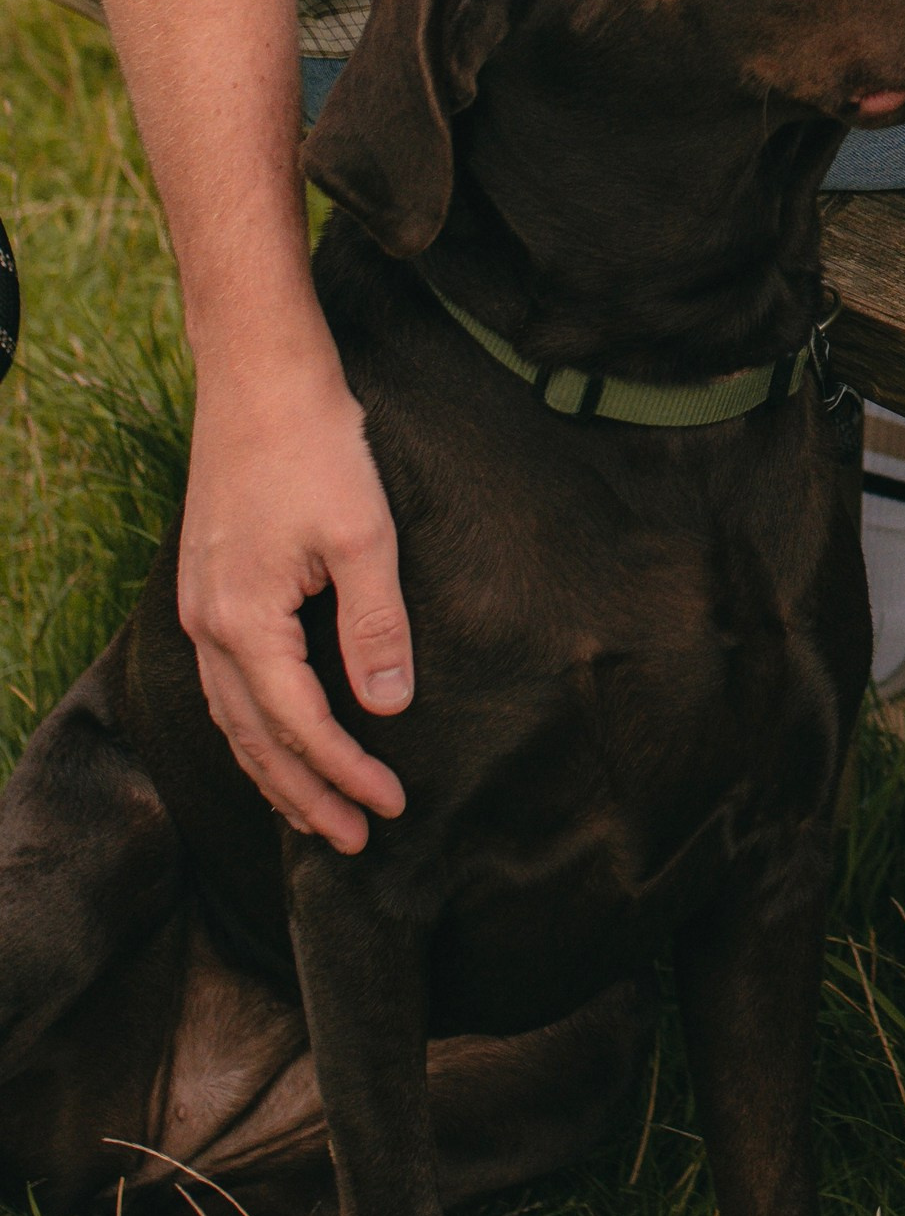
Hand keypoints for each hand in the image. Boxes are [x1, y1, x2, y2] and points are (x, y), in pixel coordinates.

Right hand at [178, 336, 413, 852]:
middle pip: (254, 740)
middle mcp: (209, 627)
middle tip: (355, 841)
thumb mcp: (366, 536)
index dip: (346, 774)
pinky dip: (254, 725)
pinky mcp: (210, 587)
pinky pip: (226, 684)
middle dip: (305, 796)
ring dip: (275, 770)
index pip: (299, 727)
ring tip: (316, 813)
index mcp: (245, 622)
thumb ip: (376, 627)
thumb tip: (389, 707)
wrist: (258, 374)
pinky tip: (279, 737)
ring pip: (232, 718)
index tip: (393, 807)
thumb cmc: (317, 445)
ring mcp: (201, 607)